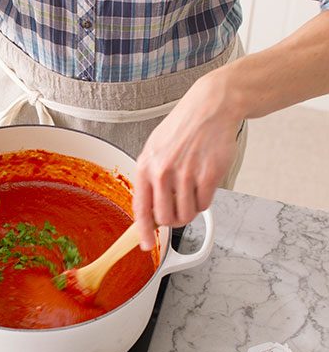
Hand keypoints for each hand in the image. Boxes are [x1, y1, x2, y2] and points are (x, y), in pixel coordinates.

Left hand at [132, 71, 242, 249]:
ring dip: (190, 210)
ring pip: (186, 214)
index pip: (141, 209)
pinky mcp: (209, 174)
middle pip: (165, 218)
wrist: (211, 107)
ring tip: (192, 193)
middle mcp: (163, 171)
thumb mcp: (155, 149)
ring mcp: (186, 173)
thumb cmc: (182, 128)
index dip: (143, 231)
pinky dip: (204, 201)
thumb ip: (149, 179)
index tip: (146, 245)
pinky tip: (203, 185)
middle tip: (179, 210)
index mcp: (146, 166)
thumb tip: (148, 211)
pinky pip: (204, 204)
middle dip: (172, 220)